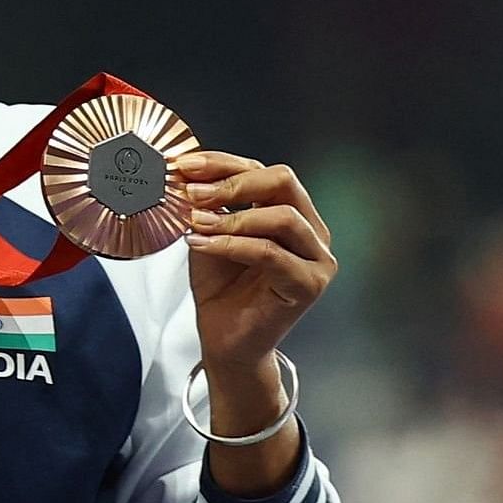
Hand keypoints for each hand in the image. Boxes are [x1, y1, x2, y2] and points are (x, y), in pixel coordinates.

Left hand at [180, 151, 333, 369]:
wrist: (225, 339)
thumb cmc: (221, 287)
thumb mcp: (208, 234)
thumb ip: (205, 205)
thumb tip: (185, 172)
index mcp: (291, 211)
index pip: (264, 171)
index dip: (224, 163)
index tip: (185, 165)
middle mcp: (311, 230)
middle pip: (284, 182)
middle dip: (233, 181)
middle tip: (193, 192)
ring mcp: (316, 258)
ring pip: (283, 217)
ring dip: (232, 217)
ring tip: (196, 223)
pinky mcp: (309, 284)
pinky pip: (272, 253)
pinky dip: (232, 244)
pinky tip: (201, 243)